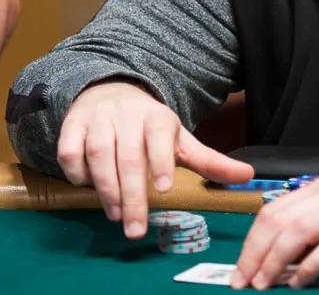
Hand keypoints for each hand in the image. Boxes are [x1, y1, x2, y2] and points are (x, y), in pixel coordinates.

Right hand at [56, 81, 253, 238]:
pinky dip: (77, 172)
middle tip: (135, 227)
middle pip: (129, 156)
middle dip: (132, 195)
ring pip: (99, 154)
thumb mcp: (180, 140)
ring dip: (106, 188)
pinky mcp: (72, 125)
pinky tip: (86, 186)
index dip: (161, 162)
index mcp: (158, 117)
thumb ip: (210, 161)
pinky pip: (70, 151)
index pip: (160, 139)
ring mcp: (98, 119)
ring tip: (116, 214)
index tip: (164, 188)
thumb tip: (248, 176)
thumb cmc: (149, 127)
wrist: (110, 91)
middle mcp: (127, 114)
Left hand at [231, 177, 318, 289]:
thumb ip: (315, 224)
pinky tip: (300, 282)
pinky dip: (309, 267)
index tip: (241, 269)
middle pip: (278, 221)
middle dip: (254, 255)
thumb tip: (281, 254)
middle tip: (244, 282)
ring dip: (274, 261)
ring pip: (297, 232)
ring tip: (264, 284)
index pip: (273, 212)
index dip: (250, 243)